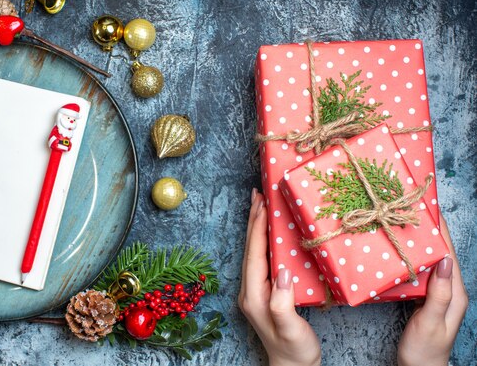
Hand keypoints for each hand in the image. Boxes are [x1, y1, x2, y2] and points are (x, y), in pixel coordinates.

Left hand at [238, 188, 320, 365]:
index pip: (254, 254)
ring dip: (258, 227)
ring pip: (256, 251)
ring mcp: (256, 290)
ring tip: (262, 205)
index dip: (258, 227)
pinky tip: (273, 233)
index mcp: (254, 295)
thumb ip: (283, 303)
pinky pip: (263, 258)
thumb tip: (282, 273)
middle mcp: (251, 290)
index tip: (262, 204)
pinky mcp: (266, 291)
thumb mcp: (290, 329)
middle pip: (251, 248)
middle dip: (254, 220)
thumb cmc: (294, 351)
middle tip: (258, 194)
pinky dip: (266, 241)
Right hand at [397, 214, 468, 365]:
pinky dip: (414, 256)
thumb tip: (443, 260)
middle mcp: (449, 290)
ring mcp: (438, 294)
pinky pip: (422, 270)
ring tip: (408, 223)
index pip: (449, 254)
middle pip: (441, 253)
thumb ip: (440, 292)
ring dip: (422, 241)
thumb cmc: (425, 349)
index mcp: (454, 293)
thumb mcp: (431, 321)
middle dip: (432, 230)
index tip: (431, 209)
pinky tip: (403, 250)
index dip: (442, 231)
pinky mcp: (426, 298)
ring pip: (431, 260)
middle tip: (415, 209)